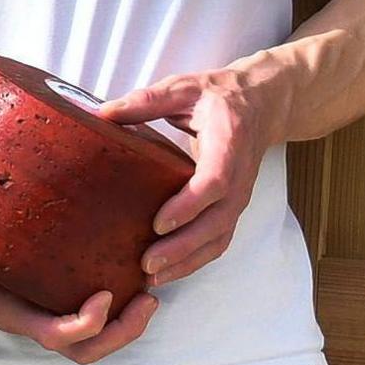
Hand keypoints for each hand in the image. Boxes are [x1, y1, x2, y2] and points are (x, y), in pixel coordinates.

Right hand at [0, 214, 158, 363]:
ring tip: (144, 284)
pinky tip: (115, 259)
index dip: (91, 325)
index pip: (57, 336)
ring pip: (85, 331)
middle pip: (82, 347)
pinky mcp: (33, 286)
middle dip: (122, 330)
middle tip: (148, 295)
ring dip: (121, 318)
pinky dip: (106, 295)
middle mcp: (23, 314)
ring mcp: (30, 303)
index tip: (108, 292)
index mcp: (4, 313)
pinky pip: (75, 301)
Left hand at [99, 66, 280, 286]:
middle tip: (146, 263)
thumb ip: (146, 101)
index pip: (214, 182)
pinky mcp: (232, 207)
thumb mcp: (184, 88)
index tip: (158, 223)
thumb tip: (101, 112)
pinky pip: (219, 239)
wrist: (263, 104)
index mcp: (229, 144)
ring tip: (152, 277)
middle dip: (183, 247)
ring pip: (220, 237)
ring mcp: (239, 196)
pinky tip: (168, 272)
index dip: (188, 206)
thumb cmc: (218, 96)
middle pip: (217, 221)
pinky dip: (196, 260)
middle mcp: (239, 177)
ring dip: (189, 261)